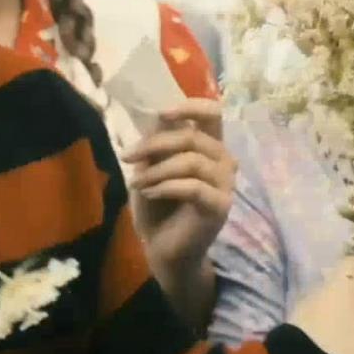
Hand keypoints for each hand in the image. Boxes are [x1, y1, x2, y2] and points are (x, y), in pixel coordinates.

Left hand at [123, 98, 235, 272]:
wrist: (161, 246)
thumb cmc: (158, 203)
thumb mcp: (151, 165)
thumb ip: (158, 140)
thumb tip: (157, 115)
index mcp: (210, 145)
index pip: (212, 114)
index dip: (190, 107)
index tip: (161, 114)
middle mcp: (224, 160)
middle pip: (193, 137)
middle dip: (155, 144)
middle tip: (127, 157)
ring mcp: (226, 184)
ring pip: (192, 162)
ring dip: (157, 170)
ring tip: (136, 182)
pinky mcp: (221, 206)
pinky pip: (194, 187)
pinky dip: (166, 187)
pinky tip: (149, 194)